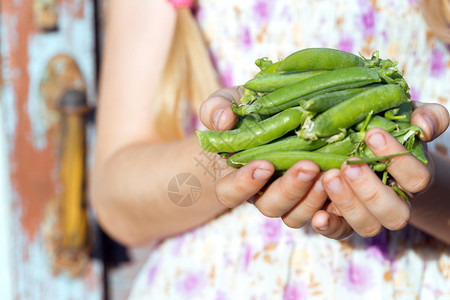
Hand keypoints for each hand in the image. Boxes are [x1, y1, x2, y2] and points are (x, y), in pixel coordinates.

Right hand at [199, 87, 328, 227]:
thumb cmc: (242, 115)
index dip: (244, 184)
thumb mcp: (225, 104)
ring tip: (332, 173)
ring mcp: (290, 199)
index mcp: (235, 178)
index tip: (263, 165)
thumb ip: (215, 109)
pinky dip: (335, 208)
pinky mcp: (315, 198)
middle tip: (308, 167)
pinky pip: (324, 215)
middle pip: (271, 206)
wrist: (270, 120)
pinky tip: (348, 188)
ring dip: (314, 198)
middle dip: (290, 189)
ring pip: (297, 215)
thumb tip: (224, 120)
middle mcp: (262, 194)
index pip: (230, 192)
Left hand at [311, 102, 449, 238]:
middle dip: (370, 190)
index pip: (416, 178)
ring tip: (329, 177)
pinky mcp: (343, 223)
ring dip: (348, 203)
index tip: (372, 133)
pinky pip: (339, 233)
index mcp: (413, 179)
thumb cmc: (386, 134)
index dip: (397, 159)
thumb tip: (423, 127)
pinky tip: (319, 215)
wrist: (363, 153)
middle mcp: (394, 204)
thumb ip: (427, 117)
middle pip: (394, 213)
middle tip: (348, 164)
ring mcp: (368, 217)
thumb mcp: (407, 118)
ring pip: (367, 226)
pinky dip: (330, 227)